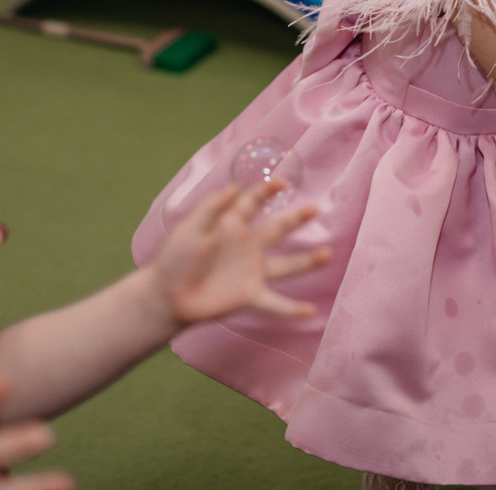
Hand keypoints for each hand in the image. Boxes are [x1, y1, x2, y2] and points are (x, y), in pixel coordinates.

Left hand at [148, 182, 332, 324]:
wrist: (167, 296)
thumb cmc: (175, 259)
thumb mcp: (189, 229)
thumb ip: (211, 209)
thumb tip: (233, 188)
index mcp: (232, 226)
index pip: (253, 203)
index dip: (267, 191)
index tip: (282, 183)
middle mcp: (248, 247)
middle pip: (278, 229)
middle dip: (297, 219)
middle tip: (316, 208)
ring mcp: (252, 272)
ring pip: (286, 265)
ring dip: (307, 261)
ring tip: (328, 255)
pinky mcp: (249, 295)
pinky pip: (275, 303)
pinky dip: (292, 309)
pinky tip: (311, 312)